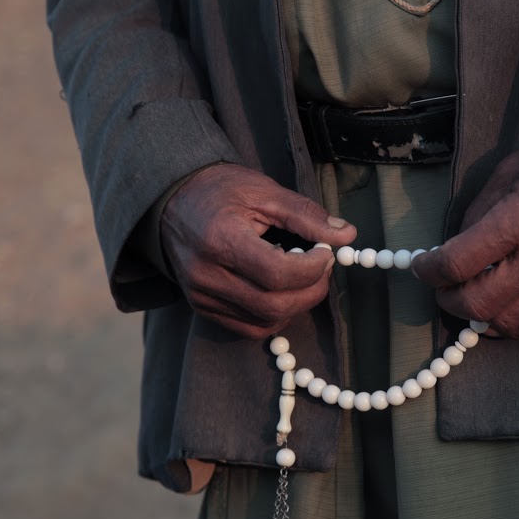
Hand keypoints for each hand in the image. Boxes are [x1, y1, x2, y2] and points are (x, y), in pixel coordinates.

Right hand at [161, 163, 356, 337]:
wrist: (171, 201)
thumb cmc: (218, 190)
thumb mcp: (264, 191)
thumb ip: (306, 215)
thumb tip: (347, 235)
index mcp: (220, 239)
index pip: (278, 273)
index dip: (313, 268)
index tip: (327, 252)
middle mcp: (206, 274)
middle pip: (274, 304)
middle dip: (311, 290)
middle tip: (323, 267)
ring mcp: (201, 296)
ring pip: (265, 321)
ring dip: (297, 304)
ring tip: (304, 277)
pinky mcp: (202, 307)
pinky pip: (249, 328)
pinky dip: (275, 316)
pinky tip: (283, 292)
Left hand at [411, 144, 518, 337]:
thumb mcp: (505, 175)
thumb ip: (475, 217)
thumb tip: (450, 251)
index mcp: (518, 221)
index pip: (458, 263)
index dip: (429, 270)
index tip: (421, 267)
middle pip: (477, 304)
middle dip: (448, 301)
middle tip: (442, 287)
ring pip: (505, 322)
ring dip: (477, 317)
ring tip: (469, 298)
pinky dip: (508, 323)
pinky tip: (499, 307)